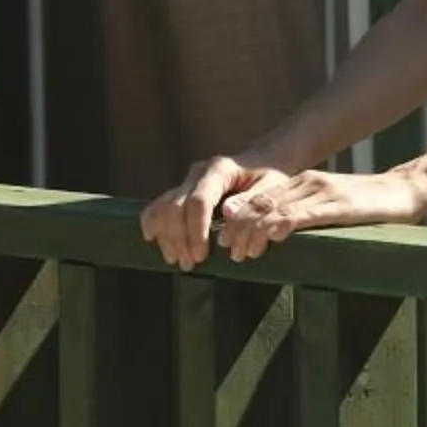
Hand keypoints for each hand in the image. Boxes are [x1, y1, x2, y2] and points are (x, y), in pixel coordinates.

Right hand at [143, 153, 277, 269]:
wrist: (264, 161)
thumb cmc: (271, 176)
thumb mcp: (273, 186)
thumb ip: (253, 200)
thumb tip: (226, 214)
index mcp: (220, 169)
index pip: (199, 200)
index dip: (196, 230)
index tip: (201, 255)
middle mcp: (198, 173)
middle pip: (176, 206)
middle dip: (179, 238)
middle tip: (189, 264)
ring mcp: (187, 181)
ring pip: (163, 207)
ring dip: (166, 236)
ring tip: (178, 260)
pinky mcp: (180, 191)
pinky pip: (158, 205)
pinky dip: (152, 222)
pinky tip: (153, 239)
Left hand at [211, 166, 426, 262]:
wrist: (407, 190)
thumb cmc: (370, 206)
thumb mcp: (331, 207)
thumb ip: (306, 215)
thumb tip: (277, 237)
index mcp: (303, 183)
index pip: (259, 200)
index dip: (237, 222)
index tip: (224, 244)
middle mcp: (308, 183)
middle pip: (260, 204)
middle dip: (239, 230)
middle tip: (229, 255)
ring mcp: (323, 192)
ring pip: (275, 209)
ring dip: (254, 233)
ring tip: (243, 254)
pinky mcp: (339, 204)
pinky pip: (303, 213)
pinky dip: (282, 224)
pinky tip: (271, 237)